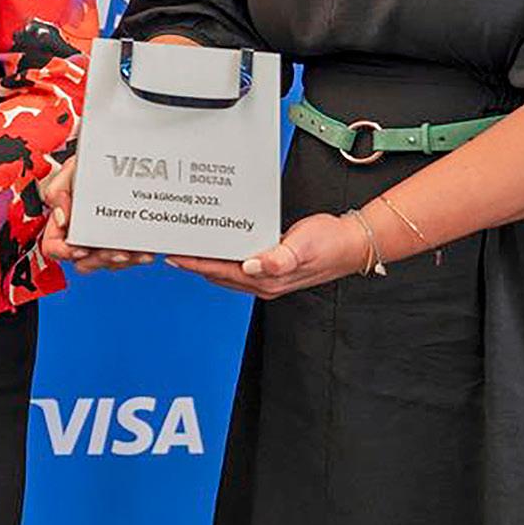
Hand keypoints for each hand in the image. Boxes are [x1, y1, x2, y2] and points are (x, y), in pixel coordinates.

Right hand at [36, 158, 154, 272]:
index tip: (80, 248)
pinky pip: (129, 258)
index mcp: (62, 221)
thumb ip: (57, 191)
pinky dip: (138, 255)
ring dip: (122, 260)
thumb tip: (60, 218)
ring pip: (108, 263)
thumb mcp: (69, 169)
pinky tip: (146, 249)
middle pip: (83, 261)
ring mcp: (103, 239)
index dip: (64, 251)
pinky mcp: (125, 240)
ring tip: (135, 251)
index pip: (53, 247)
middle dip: (100, 259)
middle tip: (113, 251)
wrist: (119, 155)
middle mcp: (81, 234)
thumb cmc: (91, 162)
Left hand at [166, 212, 368, 298]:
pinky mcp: (272, 265)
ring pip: (227, 270)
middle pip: (219, 274)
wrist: (353, 243)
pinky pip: (240, 262)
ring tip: (186, 246)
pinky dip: (224, 254)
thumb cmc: (331, 244)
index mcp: (268, 280)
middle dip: (194, 263)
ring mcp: (268, 275)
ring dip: (207, 260)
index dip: (196, 264)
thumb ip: (279, 259)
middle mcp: (264, 281)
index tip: (174, 255)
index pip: (222, 272)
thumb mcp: (304, 247)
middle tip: (170, 248)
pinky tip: (217, 243)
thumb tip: (253, 265)